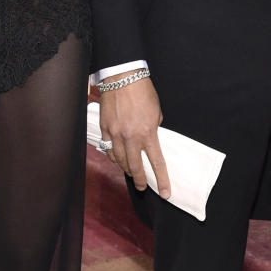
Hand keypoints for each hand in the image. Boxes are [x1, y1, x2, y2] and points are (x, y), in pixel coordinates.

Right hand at [98, 76, 170, 197]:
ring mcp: (115, 134)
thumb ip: (154, 128)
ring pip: (119, 160)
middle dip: (139, 180)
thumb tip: (148, 140)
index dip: (162, 180)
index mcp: (148, 133)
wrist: (122, 77)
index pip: (156, 162)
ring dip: (126, 169)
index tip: (165, 192)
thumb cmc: (142, 92)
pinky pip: (108, 149)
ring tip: (131, 172)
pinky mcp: (104, 128)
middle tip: (142, 186)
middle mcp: (131, 137)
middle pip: (134, 167)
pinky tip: (117, 159)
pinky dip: (113, 157)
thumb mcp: (157, 112)